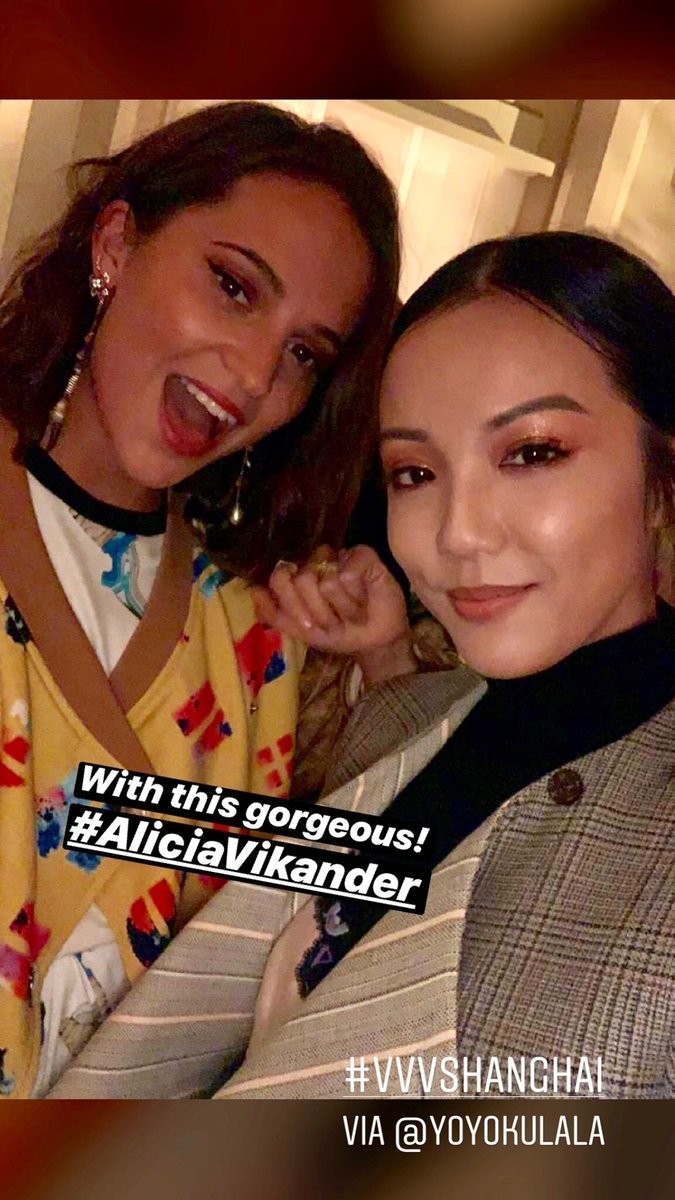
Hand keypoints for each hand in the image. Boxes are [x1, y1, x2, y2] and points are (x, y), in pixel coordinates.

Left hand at [252, 544, 415, 684]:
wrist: (374, 643)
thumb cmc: (338, 634)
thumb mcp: (300, 630)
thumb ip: (274, 613)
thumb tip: (255, 591)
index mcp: (298, 576)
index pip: (280, 580)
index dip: (294, 606)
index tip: (311, 624)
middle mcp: (317, 562)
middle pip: (302, 581)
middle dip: (321, 613)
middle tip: (336, 622)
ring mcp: (340, 556)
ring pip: (327, 582)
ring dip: (342, 609)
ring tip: (354, 614)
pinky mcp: (364, 556)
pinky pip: (348, 574)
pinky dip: (356, 596)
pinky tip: (365, 601)